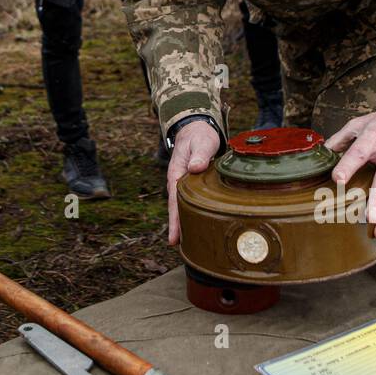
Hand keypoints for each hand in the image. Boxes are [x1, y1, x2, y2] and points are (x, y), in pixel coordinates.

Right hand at [166, 120, 221, 244]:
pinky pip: (188, 202)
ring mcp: (183, 184)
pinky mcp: (191, 186)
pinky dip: (190, 214)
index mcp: (177, 173)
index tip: (173, 237)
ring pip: (181, 206)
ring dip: (183, 222)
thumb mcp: (202, 142)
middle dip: (176, 226)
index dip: (174, 219)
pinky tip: (196, 224)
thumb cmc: (200, 136)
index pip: (174, 201)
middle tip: (176, 245)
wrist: (196, 130)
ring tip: (187, 242)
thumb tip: (194, 168)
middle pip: (176, 208)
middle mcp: (177, 182)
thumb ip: (199, 154)